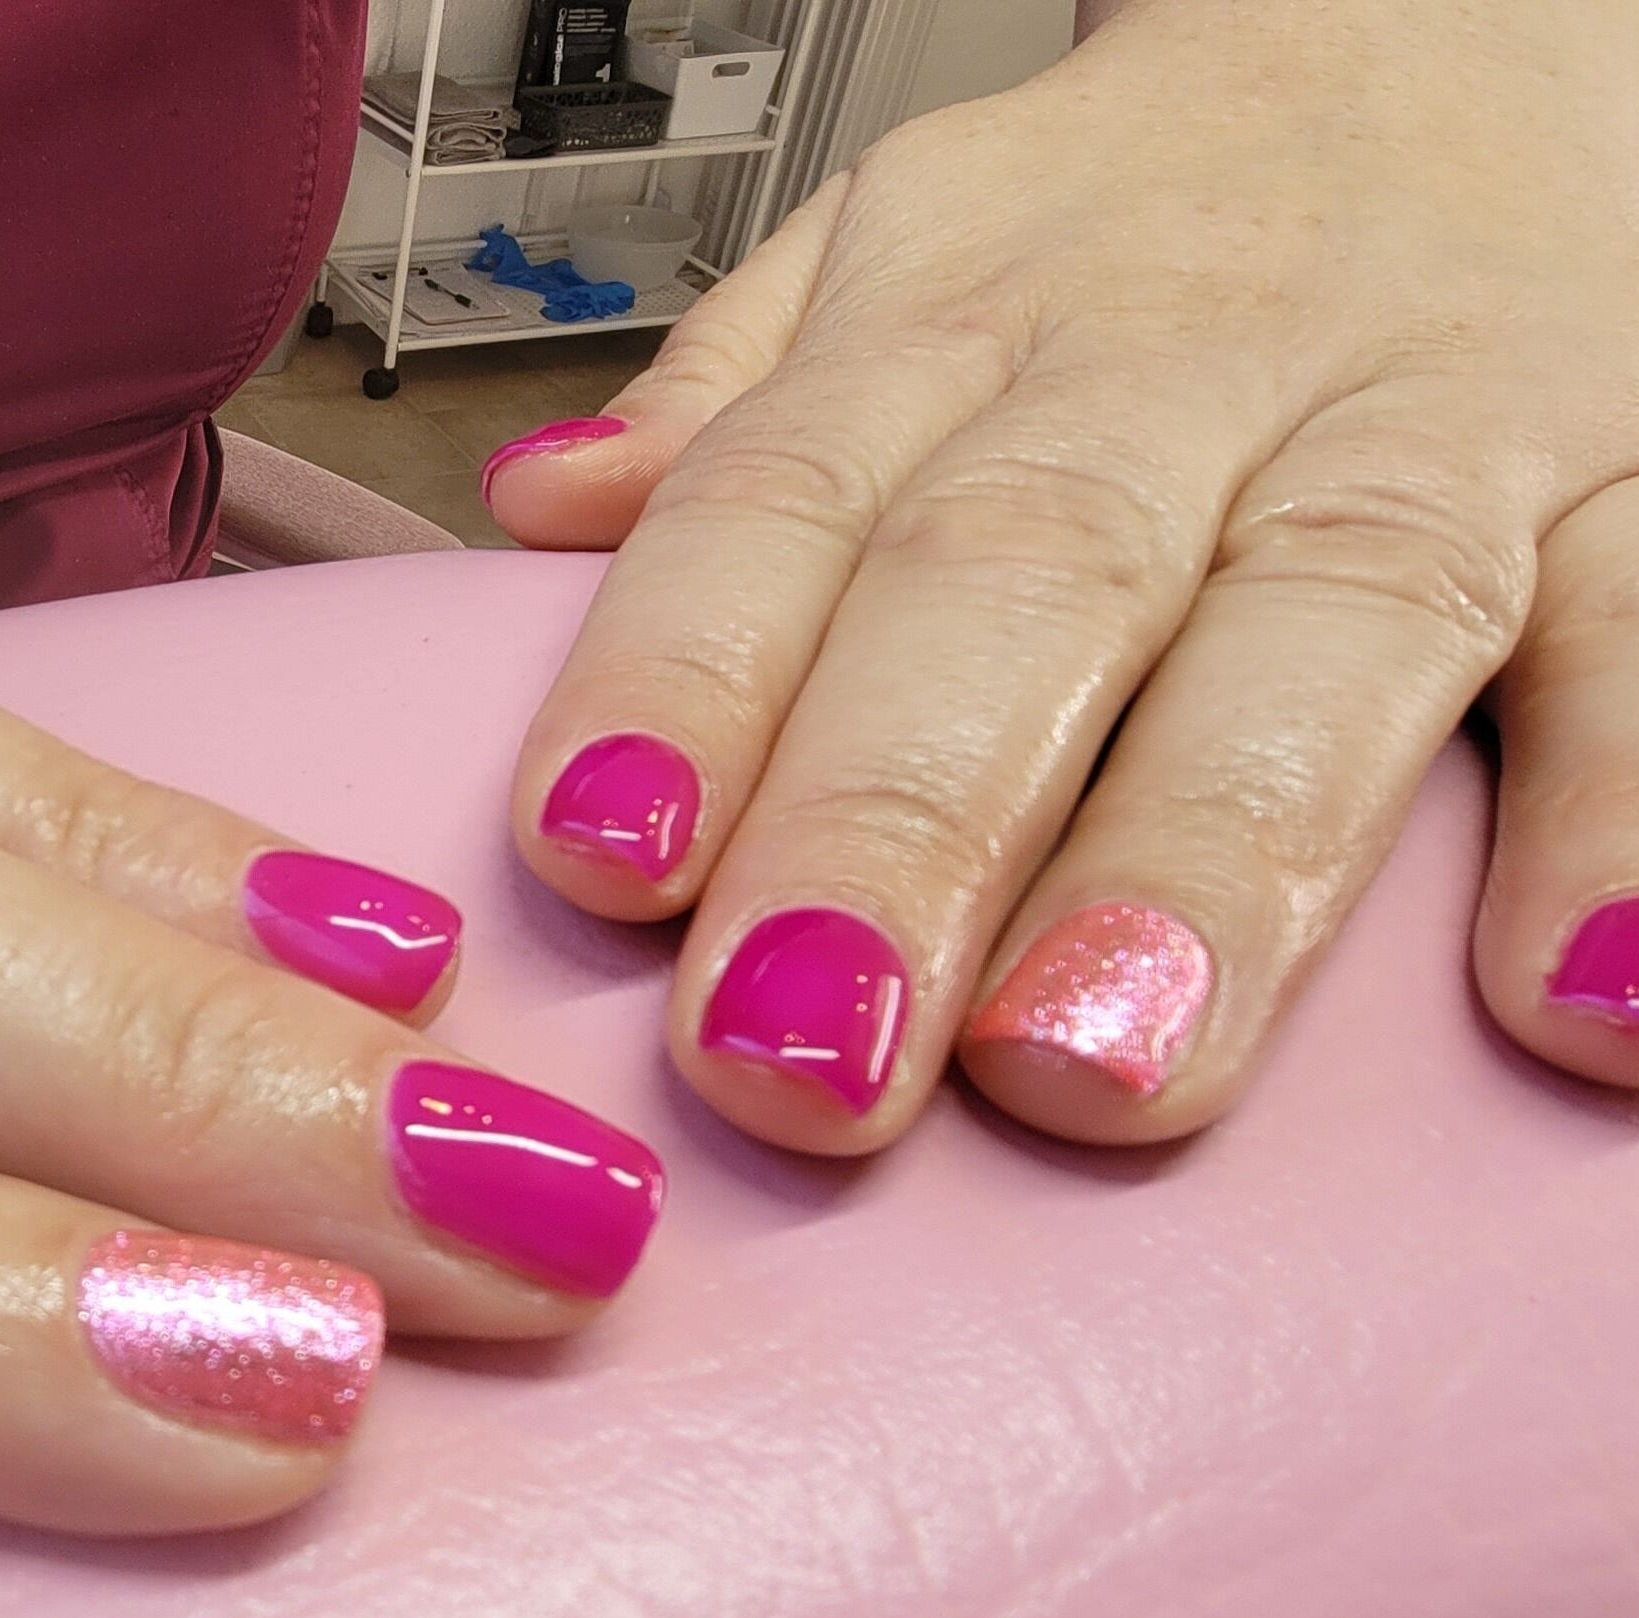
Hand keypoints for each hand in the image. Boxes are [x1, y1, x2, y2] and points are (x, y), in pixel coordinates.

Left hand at [486, 0, 1638, 1151]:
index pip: (790, 494)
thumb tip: (536, 516)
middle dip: (905, 818)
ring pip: (1331, 620)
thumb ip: (740, 400)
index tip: (595, 857)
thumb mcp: (905, 249)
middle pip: (1028, 581)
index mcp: (958, 318)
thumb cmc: (1148, 212)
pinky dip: (1632, 819)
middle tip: (806, 1049)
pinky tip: (1578, 1002)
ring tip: (1102, 1065)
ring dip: (1210, 855)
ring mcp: (1438, 417)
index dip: (684, 673)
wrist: (1472, 14)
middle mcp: (1181, 363)